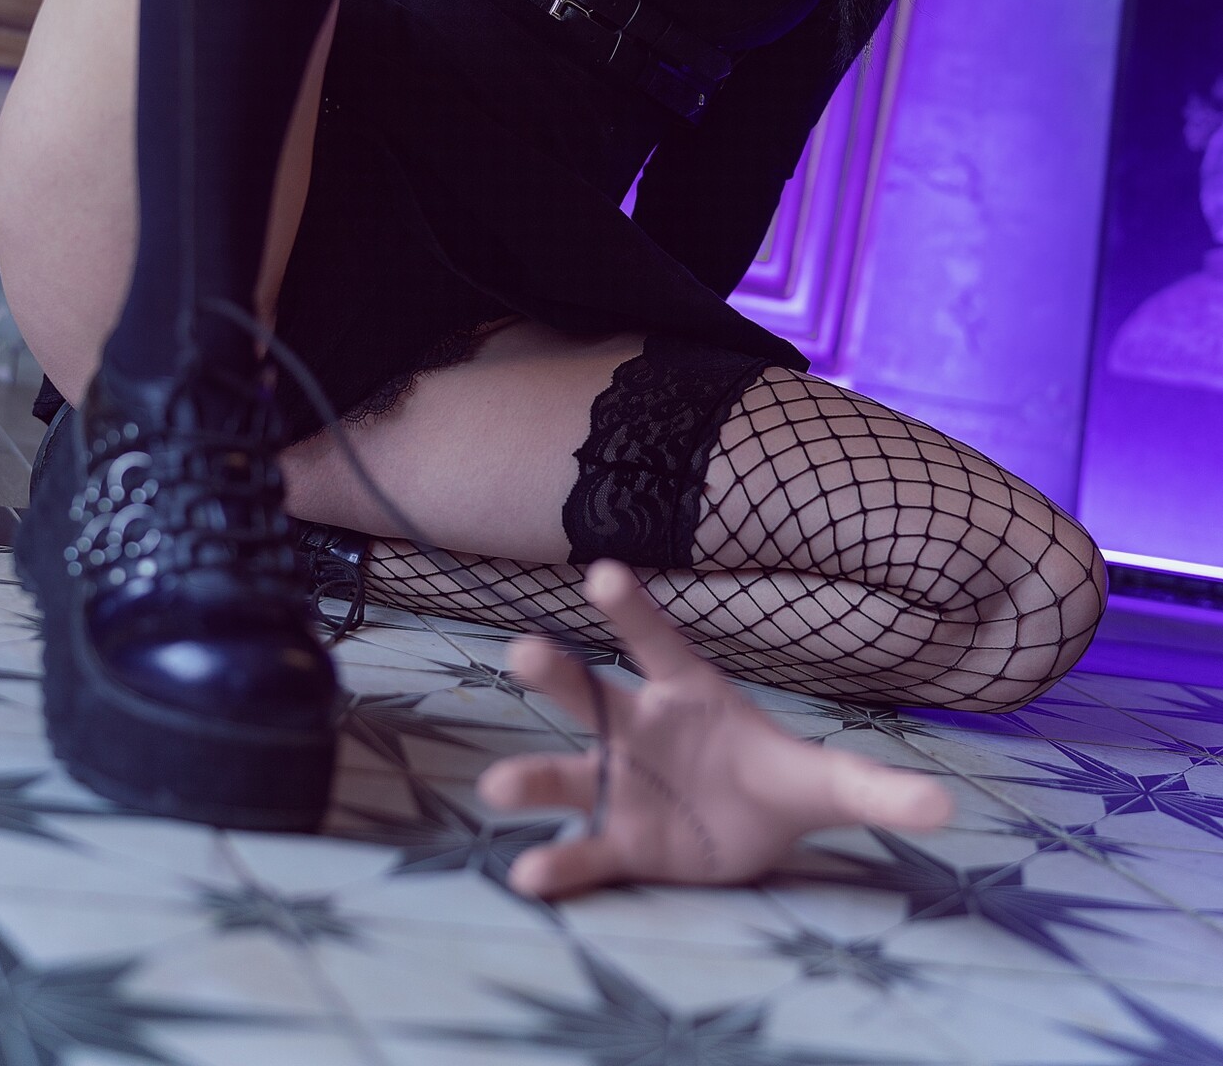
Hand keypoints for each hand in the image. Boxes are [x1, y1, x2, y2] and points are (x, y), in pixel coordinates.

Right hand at [477, 559, 952, 898]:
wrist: (747, 836)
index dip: (635, 609)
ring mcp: (624, 786)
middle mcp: (642, 730)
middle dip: (561, 673)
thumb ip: (877, 788)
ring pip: (570, 775)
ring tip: (499, 784)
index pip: (661, 643)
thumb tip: (947, 806)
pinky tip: (530, 877)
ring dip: (535, 777)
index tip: (604, 570)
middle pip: (594, 694)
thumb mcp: (829, 787)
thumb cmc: (772, 783)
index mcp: (691, 694)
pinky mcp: (622, 844)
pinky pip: (586, 852)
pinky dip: (560, 866)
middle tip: (526, 649)